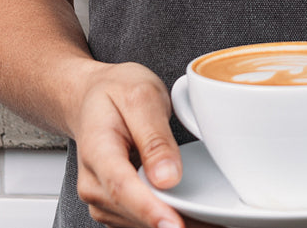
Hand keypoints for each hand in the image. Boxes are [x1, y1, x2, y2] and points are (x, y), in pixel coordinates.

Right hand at [68, 60, 216, 227]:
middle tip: (212, 222)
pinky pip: (139, 222)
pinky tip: (190, 216)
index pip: (121, 187)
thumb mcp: (141, 96)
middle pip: (131, 212)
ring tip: (209, 220)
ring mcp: (101, 197)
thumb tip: (168, 176)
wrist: (93, 97)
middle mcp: (93, 182)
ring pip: (136, 224)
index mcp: (97, 149)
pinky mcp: (114, 206)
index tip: (174, 224)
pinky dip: (164, 220)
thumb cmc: (116, 92)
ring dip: (171, 223)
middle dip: (171, 220)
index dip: (149, 210)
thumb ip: (154, 137)